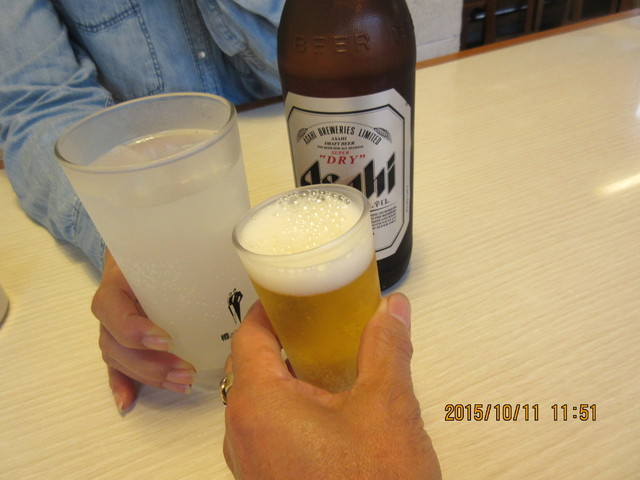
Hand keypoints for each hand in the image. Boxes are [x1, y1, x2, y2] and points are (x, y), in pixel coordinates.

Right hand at [92, 250, 195, 411]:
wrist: (147, 241)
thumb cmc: (167, 239)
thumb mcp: (179, 238)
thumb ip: (200, 246)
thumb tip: (242, 258)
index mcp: (120, 276)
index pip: (110, 305)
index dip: (132, 327)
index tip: (166, 338)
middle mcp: (113, 303)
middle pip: (114, 341)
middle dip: (149, 363)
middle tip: (187, 371)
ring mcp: (114, 323)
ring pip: (118, 357)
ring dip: (147, 376)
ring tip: (183, 384)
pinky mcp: (122, 339)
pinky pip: (114, 366)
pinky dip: (122, 384)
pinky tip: (129, 402)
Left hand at [223, 293, 440, 479]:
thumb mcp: (386, 406)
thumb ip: (386, 348)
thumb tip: (392, 310)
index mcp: (259, 405)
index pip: (249, 336)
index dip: (270, 309)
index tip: (291, 296)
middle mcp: (243, 433)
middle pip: (252, 367)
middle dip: (284, 341)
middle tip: (319, 325)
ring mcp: (252, 463)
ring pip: (260, 401)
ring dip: (288, 376)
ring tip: (327, 362)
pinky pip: (268, 429)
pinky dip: (291, 408)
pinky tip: (329, 408)